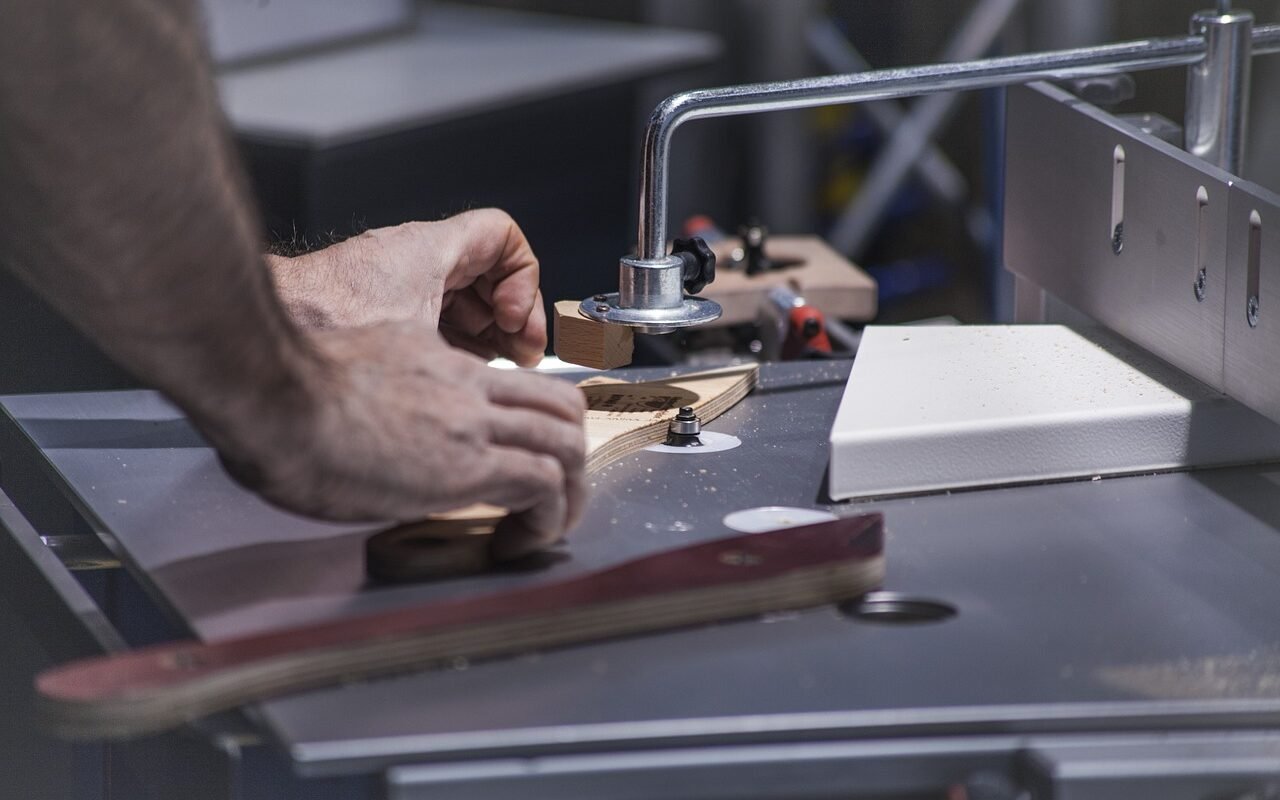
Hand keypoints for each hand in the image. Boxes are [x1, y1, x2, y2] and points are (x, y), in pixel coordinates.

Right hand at [215, 320, 584, 559]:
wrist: (272, 398)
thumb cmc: (277, 396)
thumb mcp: (341, 380)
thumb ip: (373, 400)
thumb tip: (363, 432)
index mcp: (434, 361)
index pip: (513, 384)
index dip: (534, 423)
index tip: (521, 459)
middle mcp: (465, 385)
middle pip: (558, 407)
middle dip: (572, 455)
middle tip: (557, 498)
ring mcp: (471, 421)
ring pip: (564, 441)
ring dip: (570, 492)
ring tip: (549, 528)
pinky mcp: (468, 464)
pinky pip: (541, 483)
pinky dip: (546, 518)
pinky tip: (519, 542)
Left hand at [268, 209, 546, 366]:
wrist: (261, 333)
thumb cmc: (323, 322)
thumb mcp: (416, 339)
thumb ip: (465, 352)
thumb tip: (500, 385)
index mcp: (428, 250)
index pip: (502, 238)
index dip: (522, 279)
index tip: (513, 321)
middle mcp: (412, 261)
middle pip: (487, 274)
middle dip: (509, 315)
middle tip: (521, 354)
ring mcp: (394, 287)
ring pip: (462, 299)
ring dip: (485, 334)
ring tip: (497, 368)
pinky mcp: (376, 312)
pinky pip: (433, 318)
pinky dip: (454, 343)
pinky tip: (457, 376)